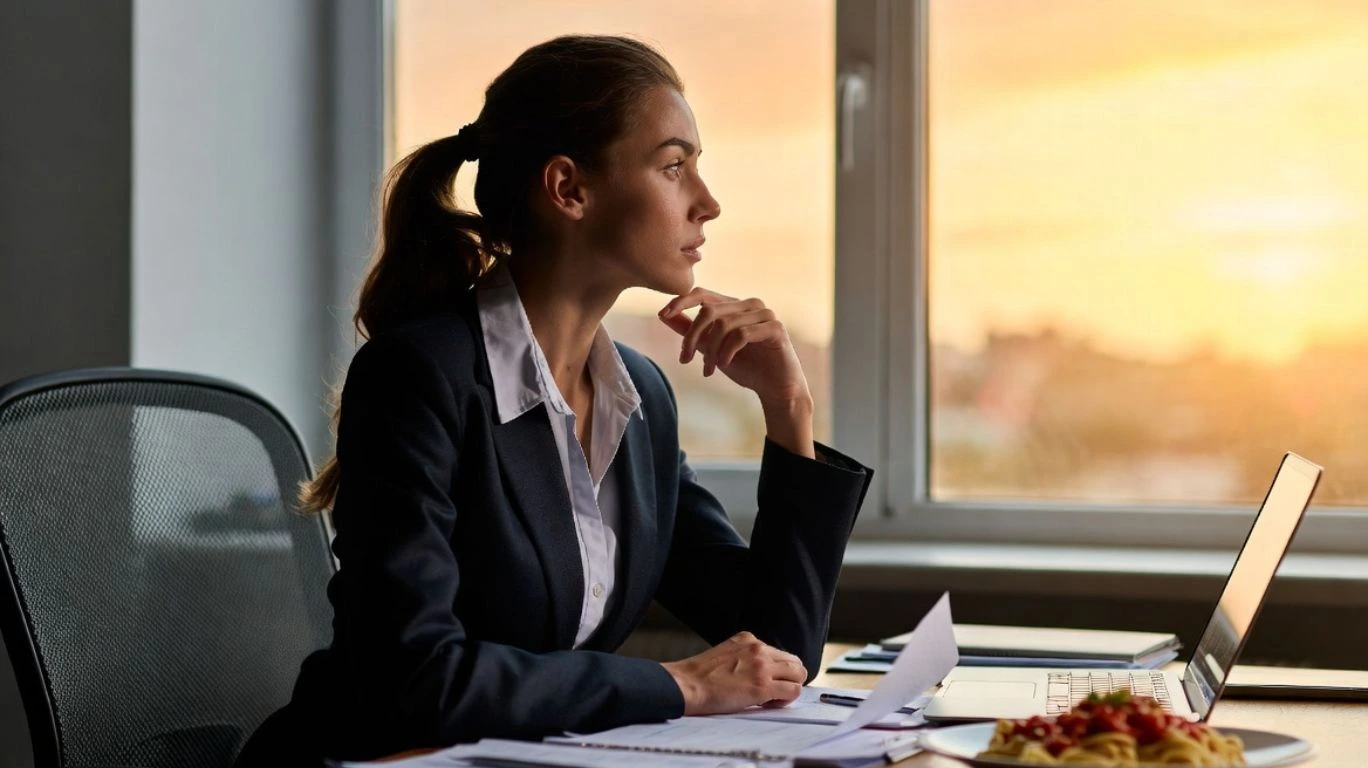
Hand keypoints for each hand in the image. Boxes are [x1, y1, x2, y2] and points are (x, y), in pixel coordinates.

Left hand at [658, 288, 810, 405]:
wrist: (775, 389)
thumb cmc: (745, 367)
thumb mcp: (711, 349)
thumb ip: (691, 332)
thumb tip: (664, 315)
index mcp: (734, 306)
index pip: (702, 294)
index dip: (680, 302)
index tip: (662, 315)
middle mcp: (750, 304)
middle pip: (709, 310)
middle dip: (692, 336)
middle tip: (685, 359)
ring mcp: (764, 314)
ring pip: (723, 323)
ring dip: (710, 350)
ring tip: (709, 369)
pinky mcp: (775, 328)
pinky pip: (741, 334)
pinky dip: (727, 351)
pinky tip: (724, 365)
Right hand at [661, 631, 807, 714]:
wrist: (686, 685)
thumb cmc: (699, 676)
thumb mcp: (725, 654)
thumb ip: (745, 657)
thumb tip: (759, 672)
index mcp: (748, 639)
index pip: (779, 652)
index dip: (777, 670)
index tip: (766, 681)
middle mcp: (758, 648)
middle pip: (794, 662)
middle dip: (789, 678)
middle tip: (774, 692)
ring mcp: (762, 666)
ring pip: (799, 674)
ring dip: (790, 688)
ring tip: (771, 699)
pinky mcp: (763, 686)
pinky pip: (793, 690)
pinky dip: (786, 700)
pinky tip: (769, 704)